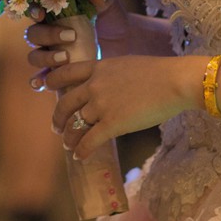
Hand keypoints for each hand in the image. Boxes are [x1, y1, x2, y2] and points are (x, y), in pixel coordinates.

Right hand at [22, 0, 132, 86]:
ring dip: (45, 58)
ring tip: (66, 58)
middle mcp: (48, 35)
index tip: (41, 14)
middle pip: (33, 34)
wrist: (125, 46)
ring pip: (35, 57)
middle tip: (71, 37)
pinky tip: (43, 83)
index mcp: (55, 14)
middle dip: (46, 35)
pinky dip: (37, 82)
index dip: (34, 11)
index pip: (37, 10)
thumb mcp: (110, 7)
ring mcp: (51, 55)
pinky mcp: (57, 74)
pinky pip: (40, 80)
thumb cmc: (113, 21)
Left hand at [46, 54, 195, 160]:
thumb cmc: (159, 73)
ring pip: (76, 124)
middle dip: (58, 117)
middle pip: (66, 102)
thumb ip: (112, 74)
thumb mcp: (127, 64)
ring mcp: (101, 105)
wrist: (174, 82)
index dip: (53, 80)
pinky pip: (89, 140)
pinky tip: (79, 156)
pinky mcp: (112, 124)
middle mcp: (94, 85)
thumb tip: (109, 85)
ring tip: (68, 144)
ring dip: (69, 137)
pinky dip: (82, 150)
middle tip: (56, 127)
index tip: (46, 86)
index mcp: (99, 67)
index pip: (67, 72)